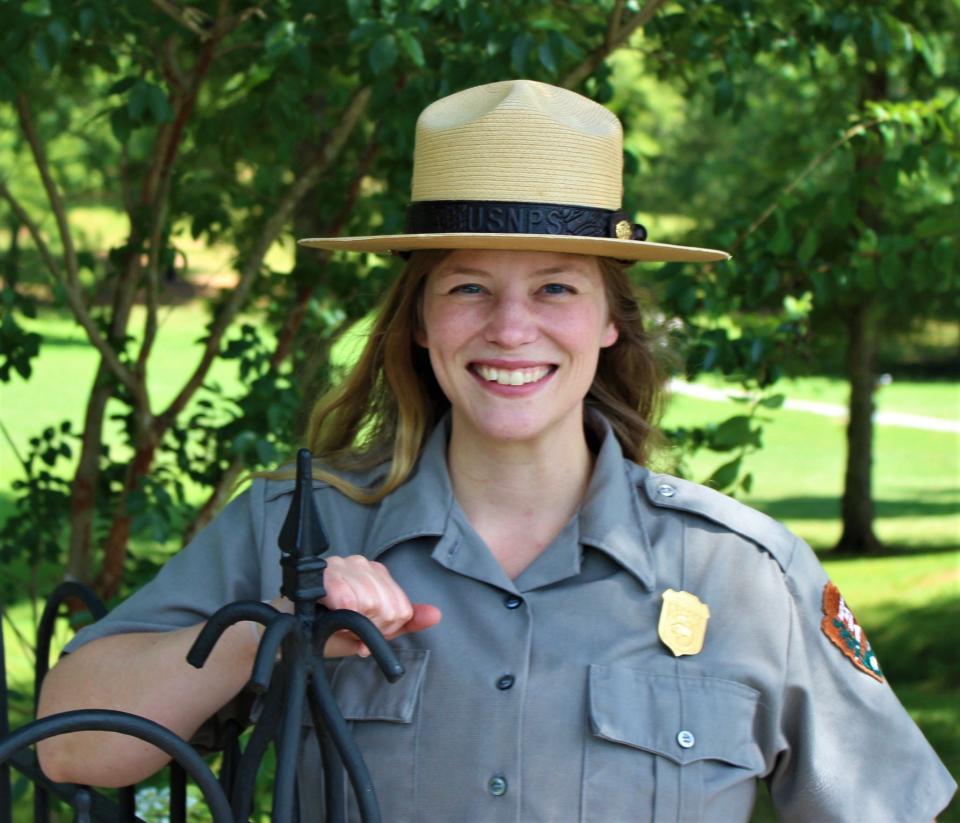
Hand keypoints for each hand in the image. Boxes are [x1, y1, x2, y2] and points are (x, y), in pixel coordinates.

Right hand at [263, 556, 440, 657]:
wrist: (291, 633)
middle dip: (369, 627)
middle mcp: (361, 563)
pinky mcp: (323, 571)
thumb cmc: (331, 629)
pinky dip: (341, 609)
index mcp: (377, 573)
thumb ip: (405, 622)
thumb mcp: (373, 629)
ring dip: (352, 623)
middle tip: (348, 628)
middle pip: (387, 605)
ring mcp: (341, 564)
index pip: (401, 607)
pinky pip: (347, 597)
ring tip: (336, 622)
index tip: (364, 630)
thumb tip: (436, 615)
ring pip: (369, 603)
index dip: (383, 627)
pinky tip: (331, 610)